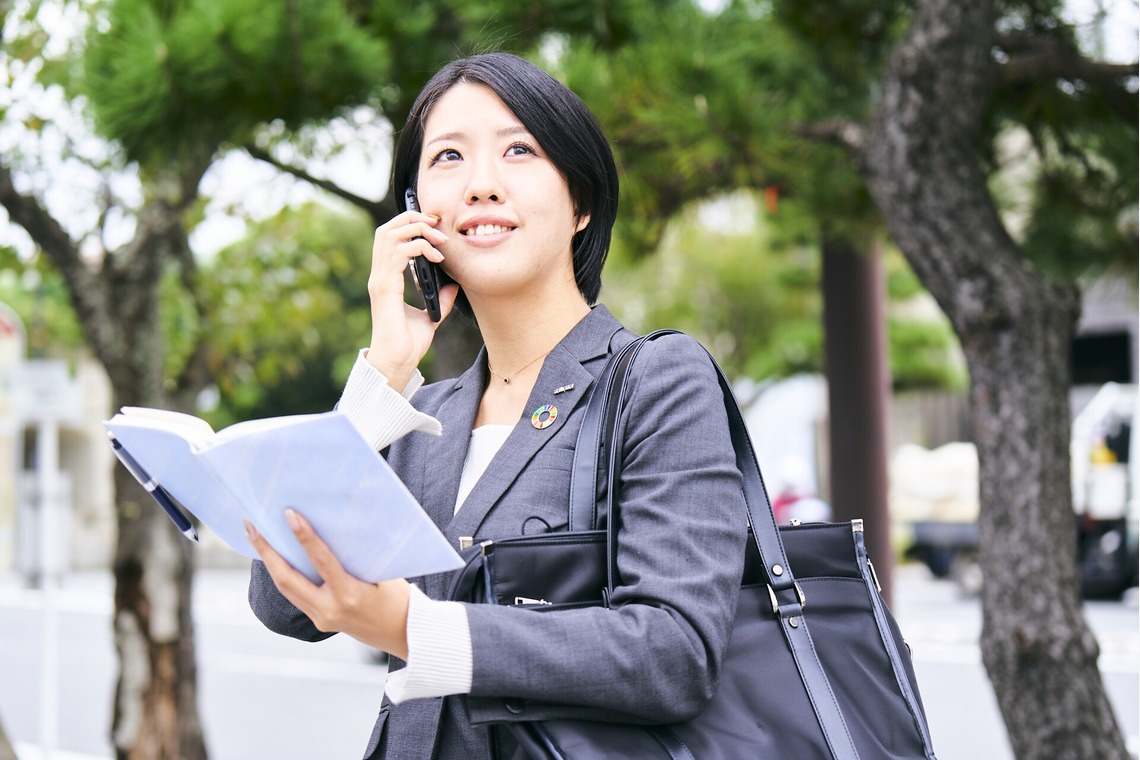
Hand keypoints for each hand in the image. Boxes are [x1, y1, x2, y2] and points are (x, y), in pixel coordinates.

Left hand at [246, 510, 410, 658]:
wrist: (404, 635)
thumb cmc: (399, 598)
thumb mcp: (382, 573)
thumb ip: (355, 558)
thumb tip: (331, 531)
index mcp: (350, 595)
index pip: (321, 560)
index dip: (304, 536)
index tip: (289, 514)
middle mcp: (330, 609)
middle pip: (287, 579)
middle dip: (266, 551)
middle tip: (251, 525)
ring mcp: (322, 618)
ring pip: (286, 589)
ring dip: (270, 562)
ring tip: (256, 537)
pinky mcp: (320, 621)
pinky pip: (296, 595)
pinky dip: (285, 574)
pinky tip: (278, 558)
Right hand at [366, 210, 459, 391]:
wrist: (398, 363)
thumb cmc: (408, 344)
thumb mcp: (430, 317)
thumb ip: (440, 300)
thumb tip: (453, 285)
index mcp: (387, 278)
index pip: (390, 238)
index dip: (409, 224)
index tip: (434, 226)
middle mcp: (380, 275)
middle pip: (387, 229)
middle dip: (412, 218)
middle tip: (436, 223)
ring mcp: (380, 280)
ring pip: (390, 235)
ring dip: (416, 229)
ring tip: (438, 238)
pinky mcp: (386, 288)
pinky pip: (398, 253)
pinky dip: (418, 247)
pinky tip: (436, 257)